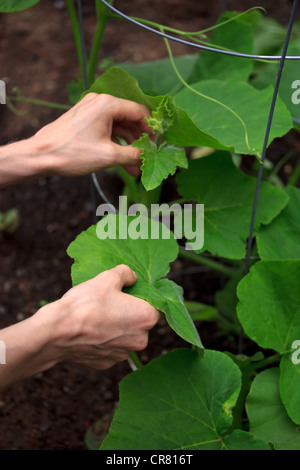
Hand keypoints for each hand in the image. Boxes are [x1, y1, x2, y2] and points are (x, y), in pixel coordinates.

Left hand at [33, 93, 152, 176]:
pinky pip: (106, 129)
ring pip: (117, 126)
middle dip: (139, 140)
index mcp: (107, 104)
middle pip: (129, 118)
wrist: (40, 156)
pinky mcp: (83, 120)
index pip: (139, 111)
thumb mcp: (109, 156)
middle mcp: (99, 101)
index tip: (157, 144)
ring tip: (134, 167)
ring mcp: (90, 110)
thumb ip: (134, 155)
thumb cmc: (73, 153)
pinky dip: (114, 144)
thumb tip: (149, 157)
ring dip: (127, 145)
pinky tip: (121, 162)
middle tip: (146, 157)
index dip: (151, 129)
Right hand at [38, 264, 159, 369]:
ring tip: (98, 316)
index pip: (157, 306)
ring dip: (117, 328)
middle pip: (141, 323)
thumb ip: (125, 274)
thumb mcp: (107, 278)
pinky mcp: (107, 364)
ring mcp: (123, 355)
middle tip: (111, 303)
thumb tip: (131, 277)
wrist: (57, 333)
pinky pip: (110, 348)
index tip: (131, 293)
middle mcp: (141, 340)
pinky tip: (90, 331)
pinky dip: (104, 340)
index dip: (144, 298)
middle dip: (129, 313)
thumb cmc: (85, 304)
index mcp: (147, 318)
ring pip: (125, 337)